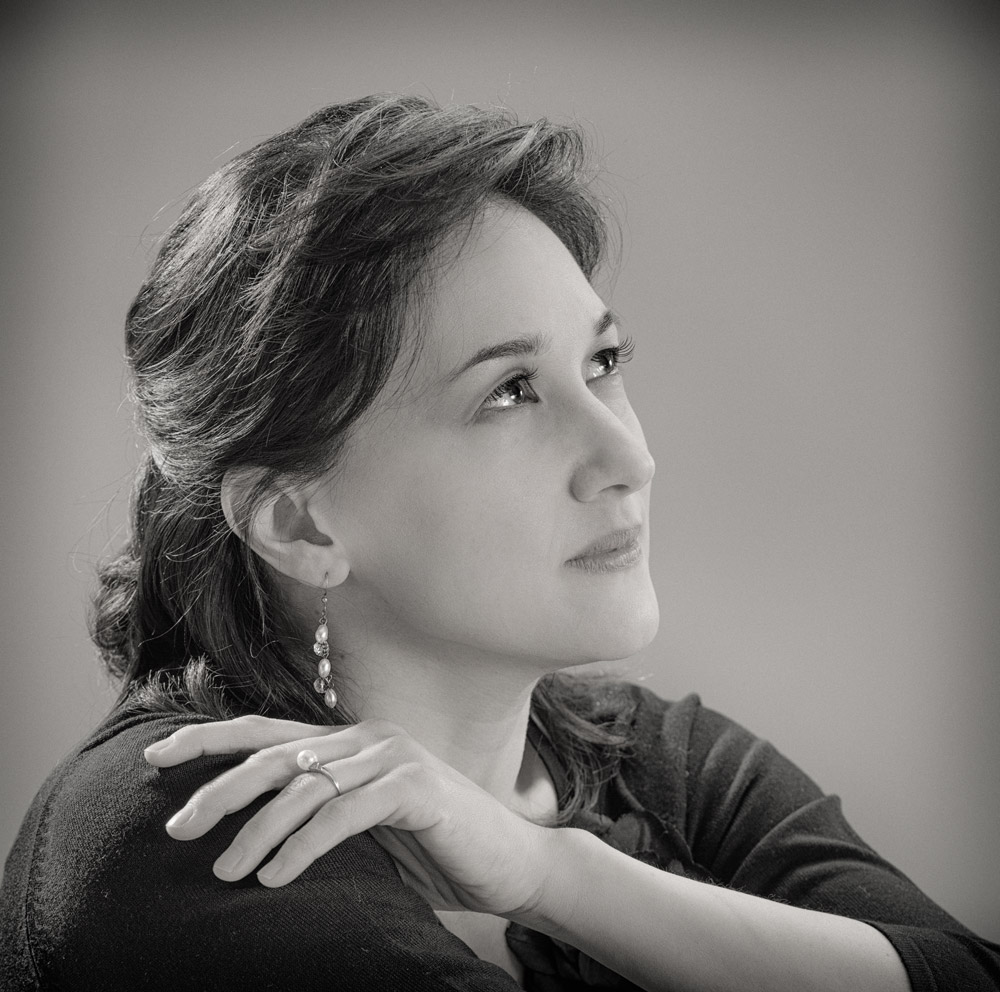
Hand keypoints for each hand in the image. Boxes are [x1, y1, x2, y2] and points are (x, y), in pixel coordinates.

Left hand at [143, 716, 555, 917]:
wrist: (511, 863)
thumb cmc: (433, 852)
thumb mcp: (365, 832)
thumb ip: (319, 818)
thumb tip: (242, 839)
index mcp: (350, 744)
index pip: (268, 731)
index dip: (211, 738)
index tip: (157, 756)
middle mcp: (366, 740)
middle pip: (276, 754)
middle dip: (219, 788)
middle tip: (176, 828)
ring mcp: (392, 758)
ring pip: (305, 786)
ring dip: (256, 830)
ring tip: (223, 871)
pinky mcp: (415, 787)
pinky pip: (344, 815)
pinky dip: (303, 847)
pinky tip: (275, 879)